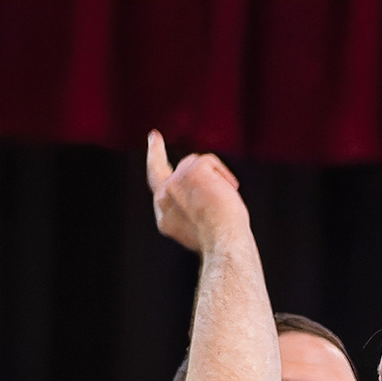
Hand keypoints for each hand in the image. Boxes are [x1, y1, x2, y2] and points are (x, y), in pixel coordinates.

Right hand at [145, 129, 247, 252]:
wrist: (223, 244)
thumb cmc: (222, 243)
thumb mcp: (203, 228)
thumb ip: (194, 208)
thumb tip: (207, 185)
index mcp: (166, 219)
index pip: (158, 193)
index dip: (155, 172)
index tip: (152, 152)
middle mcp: (163, 199)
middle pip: (158, 168)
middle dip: (154, 151)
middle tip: (154, 137)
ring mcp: (174, 183)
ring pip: (194, 164)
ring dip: (213, 178)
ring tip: (225, 200)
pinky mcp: (190, 170)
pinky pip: (209, 161)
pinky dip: (223, 175)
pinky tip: (229, 191)